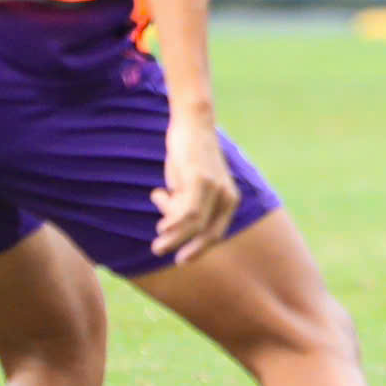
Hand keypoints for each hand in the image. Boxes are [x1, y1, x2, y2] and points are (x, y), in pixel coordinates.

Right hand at [152, 113, 240, 261]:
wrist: (193, 125)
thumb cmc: (190, 157)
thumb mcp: (189, 185)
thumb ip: (182, 204)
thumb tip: (167, 226)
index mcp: (229, 200)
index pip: (216, 233)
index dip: (199, 249)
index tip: (181, 260)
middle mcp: (227, 196)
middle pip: (207, 233)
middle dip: (186, 249)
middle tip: (160, 252)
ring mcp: (215, 188)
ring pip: (195, 224)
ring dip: (173, 237)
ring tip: (156, 243)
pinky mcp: (200, 179)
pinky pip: (188, 210)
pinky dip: (173, 222)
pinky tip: (162, 226)